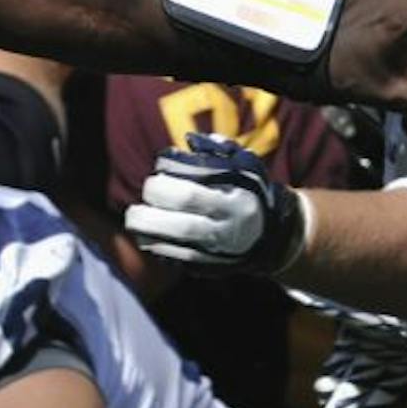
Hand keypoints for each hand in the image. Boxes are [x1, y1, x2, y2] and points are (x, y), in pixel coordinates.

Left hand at [124, 133, 305, 274]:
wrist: (272, 236)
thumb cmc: (249, 193)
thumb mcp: (246, 169)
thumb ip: (221, 152)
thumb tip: (192, 141)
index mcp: (234, 202)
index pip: (191, 195)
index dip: (165, 185)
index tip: (156, 175)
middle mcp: (226, 230)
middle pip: (181, 226)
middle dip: (152, 213)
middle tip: (142, 198)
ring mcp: (216, 252)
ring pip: (175, 248)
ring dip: (148, 232)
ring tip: (135, 218)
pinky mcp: (207, 266)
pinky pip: (175, 259)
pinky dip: (155, 246)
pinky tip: (144, 235)